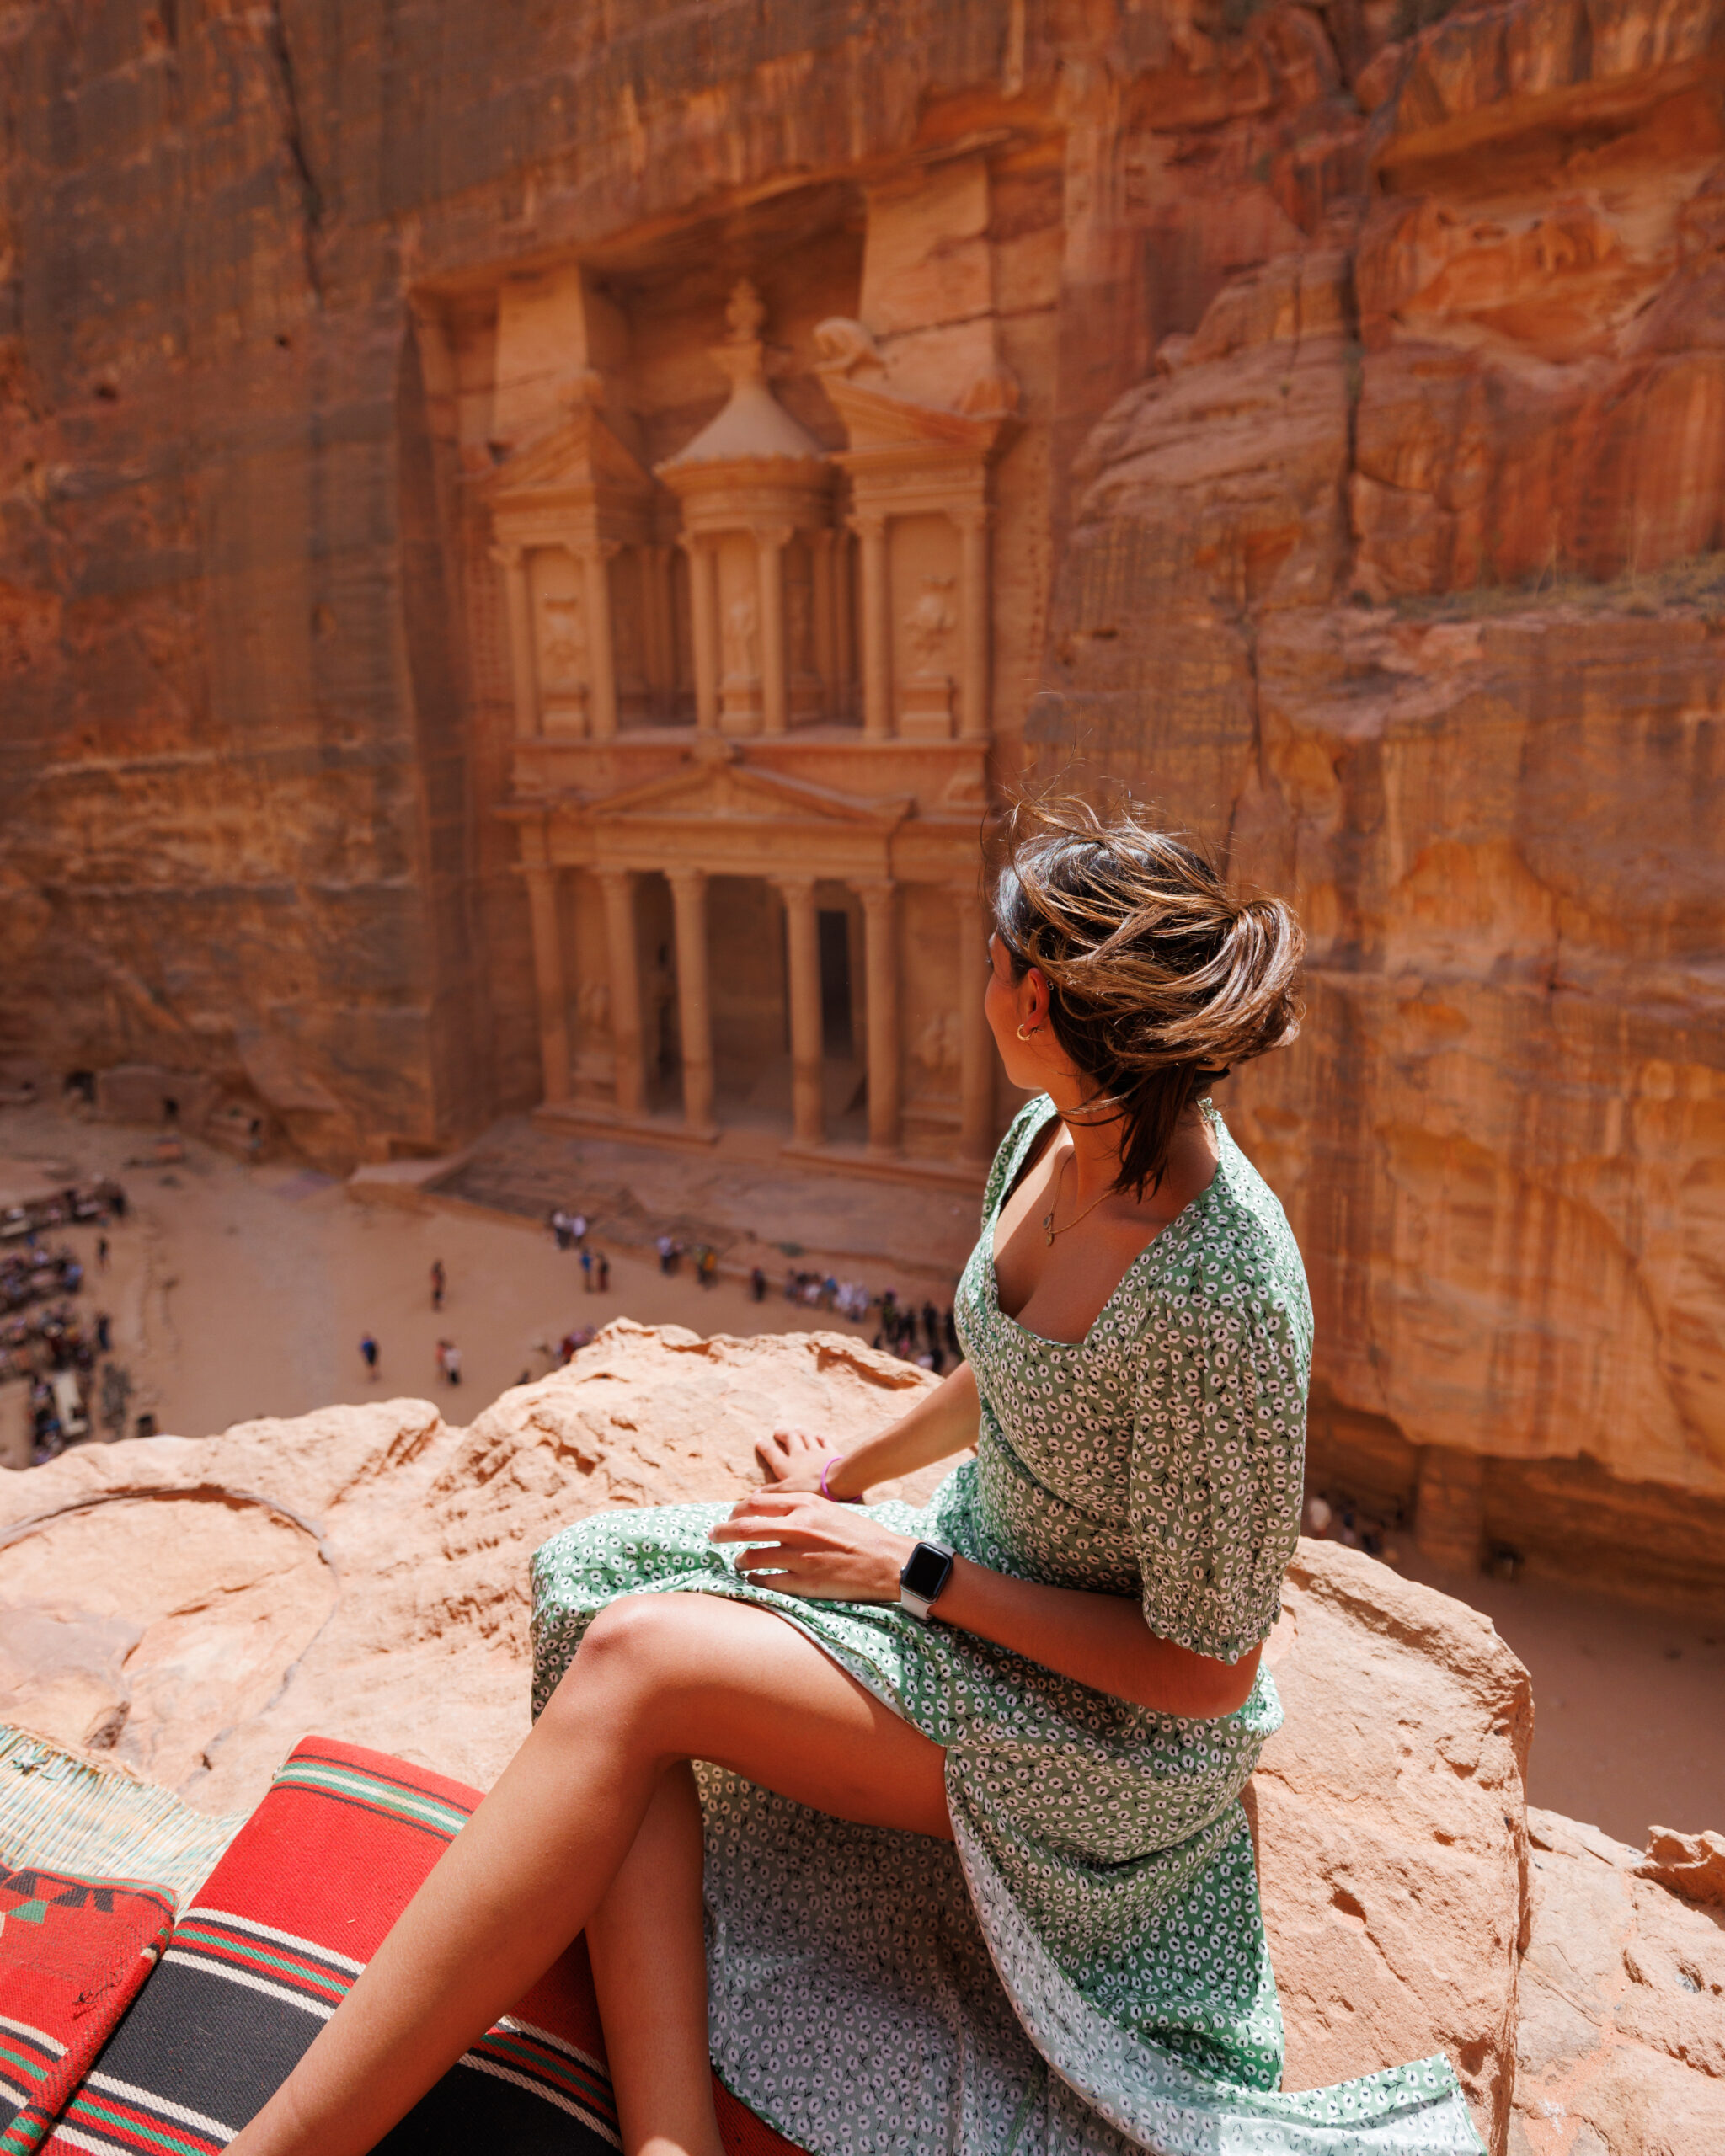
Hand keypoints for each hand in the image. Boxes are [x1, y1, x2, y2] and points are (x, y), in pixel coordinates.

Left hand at [709, 1489, 912, 1601]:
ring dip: (739, 1560)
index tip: (728, 1517)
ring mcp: (799, 1557)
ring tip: (739, 1562)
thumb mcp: (828, 1509)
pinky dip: (756, 1579)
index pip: (755, 1502)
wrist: (886, 1561)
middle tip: (711, 1536)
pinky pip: (766, 1581)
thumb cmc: (858, 1534)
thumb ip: (798, 1508)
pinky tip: (756, 1579)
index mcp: (805, 1505)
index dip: (735, 1510)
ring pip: (750, 1557)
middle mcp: (798, 1527)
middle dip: (721, 1532)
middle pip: (743, 1527)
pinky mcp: (803, 1583)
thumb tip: (765, 1510)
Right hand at [753, 1424, 839, 1493]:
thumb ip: (772, 1493)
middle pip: (790, 1440)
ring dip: (801, 1432)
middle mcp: (800, 1455)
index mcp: (787, 1466)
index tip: (758, 1439)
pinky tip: (819, 1435)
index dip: (764, 1447)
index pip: (772, 1453)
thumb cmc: (810, 1488)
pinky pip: (824, 1441)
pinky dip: (820, 1437)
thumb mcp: (787, 1493)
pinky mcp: (831, 1452)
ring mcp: (816, 1452)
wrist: (837, 1480)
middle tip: (777, 1429)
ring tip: (796, 1427)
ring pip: (806, 1437)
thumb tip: (755, 1493)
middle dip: (783, 1434)